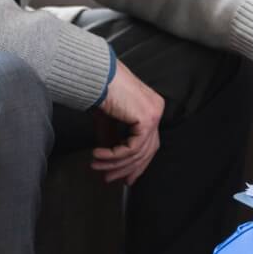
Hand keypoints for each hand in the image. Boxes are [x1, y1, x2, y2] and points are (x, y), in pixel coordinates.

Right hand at [91, 59, 163, 184]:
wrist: (96, 75)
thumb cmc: (100, 89)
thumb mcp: (108, 120)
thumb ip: (113, 138)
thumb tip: (111, 159)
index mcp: (150, 108)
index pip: (149, 144)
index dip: (137, 164)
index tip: (125, 178)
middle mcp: (156, 110)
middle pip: (147, 151)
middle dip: (127, 169)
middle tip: (109, 179)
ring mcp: (154, 114)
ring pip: (138, 152)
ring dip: (114, 164)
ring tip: (97, 166)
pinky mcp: (147, 118)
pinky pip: (131, 148)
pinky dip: (113, 156)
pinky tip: (98, 156)